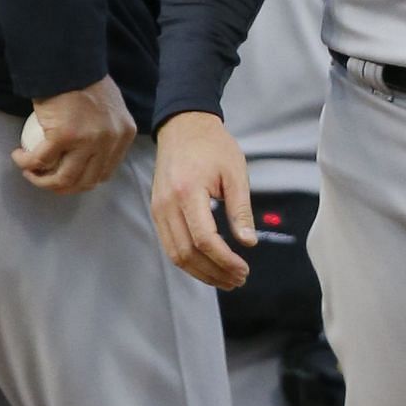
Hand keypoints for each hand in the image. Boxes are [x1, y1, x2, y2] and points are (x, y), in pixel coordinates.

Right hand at [10, 75, 136, 194]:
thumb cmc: (85, 80)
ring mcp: (88, 141)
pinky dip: (26, 163)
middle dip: (62, 187)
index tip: (65, 177)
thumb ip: (107, 130)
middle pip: (85, 181)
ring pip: (63, 178)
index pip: (105, 171)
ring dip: (42, 180)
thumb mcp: (110, 107)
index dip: (82, 181)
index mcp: (123, 134)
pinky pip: (40, 160)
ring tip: (30, 171)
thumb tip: (92, 153)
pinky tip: (19, 157)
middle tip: (44, 179)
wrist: (69, 62)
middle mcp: (110, 141)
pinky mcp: (63, 137)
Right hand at [150, 111, 255, 289]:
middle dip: (213, 272)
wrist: (184, 127)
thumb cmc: (213, 146)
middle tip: (237, 279)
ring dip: (200, 272)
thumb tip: (248, 243)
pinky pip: (170, 245)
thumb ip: (241, 209)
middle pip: (187, 253)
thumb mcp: (235, 172)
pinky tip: (207, 265)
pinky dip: (188, 261)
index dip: (224, 260)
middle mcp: (168, 204)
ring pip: (175, 255)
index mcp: (188, 191)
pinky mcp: (157, 211)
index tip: (243, 268)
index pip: (204, 239)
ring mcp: (159, 209)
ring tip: (225, 279)